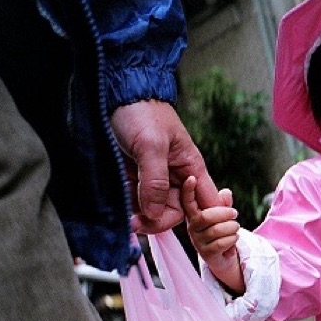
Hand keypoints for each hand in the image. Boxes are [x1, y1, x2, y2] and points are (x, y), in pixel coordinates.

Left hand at [111, 100, 219, 232]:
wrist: (116, 93)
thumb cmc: (142, 112)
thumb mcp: (151, 145)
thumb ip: (155, 181)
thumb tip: (156, 215)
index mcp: (191, 168)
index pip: (205, 204)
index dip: (201, 220)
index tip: (180, 227)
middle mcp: (176, 177)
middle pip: (175, 212)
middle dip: (157, 221)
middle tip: (136, 224)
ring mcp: (154, 179)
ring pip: (153, 210)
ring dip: (139, 216)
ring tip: (124, 218)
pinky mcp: (135, 179)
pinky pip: (135, 202)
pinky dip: (128, 208)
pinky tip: (119, 209)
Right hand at [182, 176, 245, 293]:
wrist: (225, 256)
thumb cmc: (222, 230)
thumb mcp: (223, 215)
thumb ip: (224, 204)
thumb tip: (226, 192)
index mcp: (194, 215)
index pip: (187, 202)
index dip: (188, 191)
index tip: (191, 178)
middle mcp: (192, 227)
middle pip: (206, 217)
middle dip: (224, 213)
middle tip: (235, 213)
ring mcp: (198, 241)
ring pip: (217, 230)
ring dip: (232, 227)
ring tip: (235, 228)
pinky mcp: (206, 253)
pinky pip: (221, 243)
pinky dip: (232, 239)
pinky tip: (233, 239)